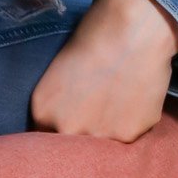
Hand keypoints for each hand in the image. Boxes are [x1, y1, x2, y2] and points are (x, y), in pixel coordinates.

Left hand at [29, 0, 177, 141]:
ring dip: (108, 130)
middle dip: (82, 132)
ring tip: (118, 100)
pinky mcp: (128, 136)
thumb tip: (64, 125)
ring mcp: (97, 136)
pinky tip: (134, 97)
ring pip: (101, 145)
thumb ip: (57, 105)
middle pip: (71, 148)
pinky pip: (128, 137)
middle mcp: (65, 130)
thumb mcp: (58, 71)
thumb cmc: (95, 36)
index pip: (44, 138)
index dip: (60, 128)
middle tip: (98, 108)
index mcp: (42, 111)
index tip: (72, 118)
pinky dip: (131, 121)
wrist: (133, 30)